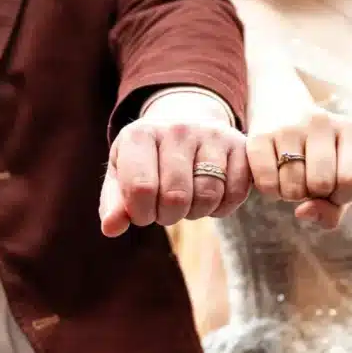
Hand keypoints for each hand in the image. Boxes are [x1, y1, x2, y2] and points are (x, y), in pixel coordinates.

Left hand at [100, 120, 250, 236]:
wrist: (185, 124)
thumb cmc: (148, 160)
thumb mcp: (122, 175)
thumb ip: (114, 203)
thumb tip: (110, 228)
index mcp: (140, 134)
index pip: (141, 188)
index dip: (141, 213)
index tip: (142, 211)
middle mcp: (177, 128)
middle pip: (176, 197)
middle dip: (168, 215)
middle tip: (166, 208)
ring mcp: (212, 134)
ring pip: (208, 196)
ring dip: (196, 212)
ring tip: (188, 200)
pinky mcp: (240, 145)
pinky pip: (235, 194)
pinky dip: (222, 207)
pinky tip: (211, 195)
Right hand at [247, 110, 351, 229]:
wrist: (278, 106)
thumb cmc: (315, 153)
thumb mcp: (336, 175)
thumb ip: (332, 209)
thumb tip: (301, 212)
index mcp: (349, 130)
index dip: (341, 195)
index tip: (331, 188)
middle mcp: (320, 122)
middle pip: (321, 184)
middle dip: (313, 194)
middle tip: (306, 180)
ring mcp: (288, 127)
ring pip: (293, 189)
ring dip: (290, 194)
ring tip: (290, 176)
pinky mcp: (258, 136)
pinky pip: (267, 184)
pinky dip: (270, 191)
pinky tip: (273, 175)